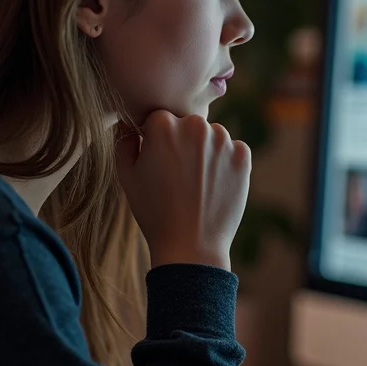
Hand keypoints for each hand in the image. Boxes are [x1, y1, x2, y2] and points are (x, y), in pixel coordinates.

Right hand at [115, 111, 250, 270]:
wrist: (191, 245)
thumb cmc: (154, 212)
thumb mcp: (127, 176)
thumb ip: (124, 141)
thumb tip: (129, 125)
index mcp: (163, 125)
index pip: (159, 119)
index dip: (156, 140)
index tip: (158, 162)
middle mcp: (195, 125)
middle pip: (187, 124)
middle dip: (182, 142)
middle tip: (178, 175)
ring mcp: (222, 140)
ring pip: (211, 135)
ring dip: (205, 150)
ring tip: (196, 183)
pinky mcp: (242, 156)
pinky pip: (233, 149)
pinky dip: (226, 161)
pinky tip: (214, 184)